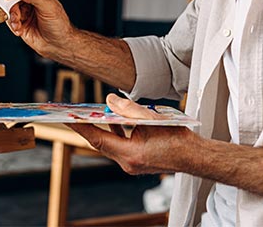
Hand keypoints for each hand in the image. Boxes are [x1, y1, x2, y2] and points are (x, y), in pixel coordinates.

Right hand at [3, 0, 74, 57]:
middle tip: (14, 14)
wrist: (59, 45)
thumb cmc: (60, 25)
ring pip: (9, 9)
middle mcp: (31, 1)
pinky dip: (12, 26)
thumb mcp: (49, 8)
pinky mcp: (20, 23)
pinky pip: (9, 21)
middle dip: (11, 6)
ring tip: (18, 25)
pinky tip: (19, 30)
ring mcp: (25, 12)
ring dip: (12, 18)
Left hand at [68, 93, 196, 174]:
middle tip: (77, 113)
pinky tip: (119, 121)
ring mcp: (132, 163)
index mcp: (130, 154)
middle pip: (102, 142)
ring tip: (97, 113)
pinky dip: (118, 133)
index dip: (81, 127)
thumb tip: (110, 100)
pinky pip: (121, 145)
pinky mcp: (138, 160)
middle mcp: (128, 162)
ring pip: (112, 143)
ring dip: (105, 128)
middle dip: (91, 126)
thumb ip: (129, 109)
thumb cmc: (178, 140)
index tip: (67, 117)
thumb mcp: (152, 119)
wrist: (195, 156)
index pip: (98, 139)